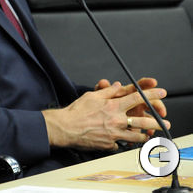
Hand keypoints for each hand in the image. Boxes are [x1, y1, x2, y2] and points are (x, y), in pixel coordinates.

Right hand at [43, 81, 168, 149]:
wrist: (65, 128)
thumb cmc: (76, 111)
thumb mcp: (91, 96)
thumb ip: (107, 91)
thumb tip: (118, 86)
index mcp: (113, 106)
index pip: (137, 98)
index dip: (152, 95)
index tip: (162, 93)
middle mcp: (116, 121)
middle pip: (143, 121)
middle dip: (157, 121)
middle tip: (165, 122)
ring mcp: (114, 134)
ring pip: (136, 136)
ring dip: (144, 135)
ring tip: (148, 135)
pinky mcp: (109, 145)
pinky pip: (119, 144)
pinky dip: (120, 142)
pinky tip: (119, 142)